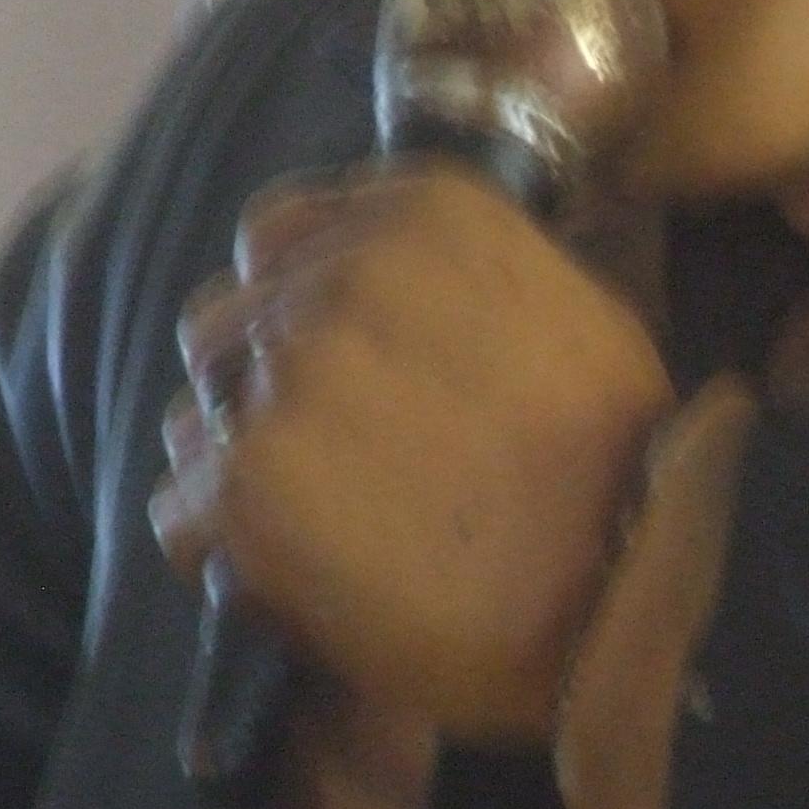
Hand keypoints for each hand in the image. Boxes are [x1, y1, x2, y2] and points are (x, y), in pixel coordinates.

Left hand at [153, 166, 674, 742]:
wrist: (627, 593)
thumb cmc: (620, 463)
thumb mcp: (572, 307)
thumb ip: (459, 270)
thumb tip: (370, 264)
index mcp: (421, 215)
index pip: (274, 238)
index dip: (292, 309)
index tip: (336, 370)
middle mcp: (339, 278)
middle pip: (225, 327)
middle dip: (263, 395)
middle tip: (343, 468)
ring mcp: (286, 380)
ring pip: (196, 418)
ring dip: (240, 472)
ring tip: (330, 530)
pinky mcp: (248, 485)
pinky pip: (180, 512)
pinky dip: (226, 554)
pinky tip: (303, 578)